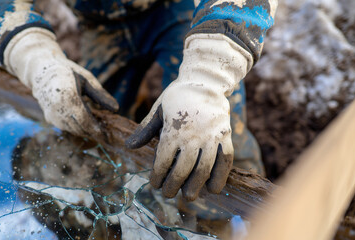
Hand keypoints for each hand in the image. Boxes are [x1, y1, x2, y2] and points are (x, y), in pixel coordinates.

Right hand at [3, 28, 117, 137]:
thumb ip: (100, 95)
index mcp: (68, 96)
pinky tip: (84, 124)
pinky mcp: (48, 117)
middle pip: (78, 127)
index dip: (95, 128)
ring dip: (84, 131)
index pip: (84, 119)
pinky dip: (75, 127)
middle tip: (103, 133)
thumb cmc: (67, 72)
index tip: (105, 132)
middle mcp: (57, 107)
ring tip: (96, 129)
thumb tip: (116, 108)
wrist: (41, 70)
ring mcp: (51, 114)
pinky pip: (64, 127)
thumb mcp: (87, 79)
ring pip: (71, 129)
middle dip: (91, 132)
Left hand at [126, 33, 252, 200]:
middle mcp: (193, 135)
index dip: (158, 176)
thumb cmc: (177, 96)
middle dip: (173, 185)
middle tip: (168, 194)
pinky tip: (213, 188)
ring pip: (204, 168)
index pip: (163, 160)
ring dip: (195, 186)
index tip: (154, 185)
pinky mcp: (225, 136)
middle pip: (182, 169)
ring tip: (188, 196)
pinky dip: (220, 176)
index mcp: (173, 129)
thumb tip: (129, 146)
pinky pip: (225, 160)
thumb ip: (145, 129)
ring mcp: (211, 136)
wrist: (206, 81)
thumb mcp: (158, 109)